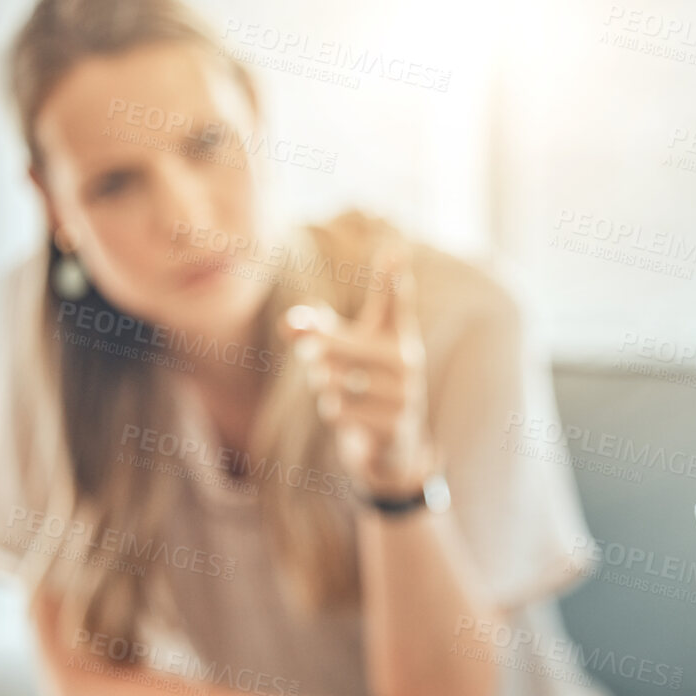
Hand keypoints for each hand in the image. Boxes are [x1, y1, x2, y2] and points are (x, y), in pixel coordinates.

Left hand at [280, 241, 433, 497]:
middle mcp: (407, 361)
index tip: (393, 250)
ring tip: (337, 391)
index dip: (392, 278)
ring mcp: (405, 394)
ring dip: (323, 387)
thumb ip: (317, 331)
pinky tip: (348, 414)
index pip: (394, 302)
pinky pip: (340, 410)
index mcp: (397, 336)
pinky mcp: (395, 424)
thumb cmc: (365, 384)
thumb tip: (289, 324)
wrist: (393, 444)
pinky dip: (333, 411)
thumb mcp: (345, 354)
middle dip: (316, 352)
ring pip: (334, 381)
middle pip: (338, 345)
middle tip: (309, 355)